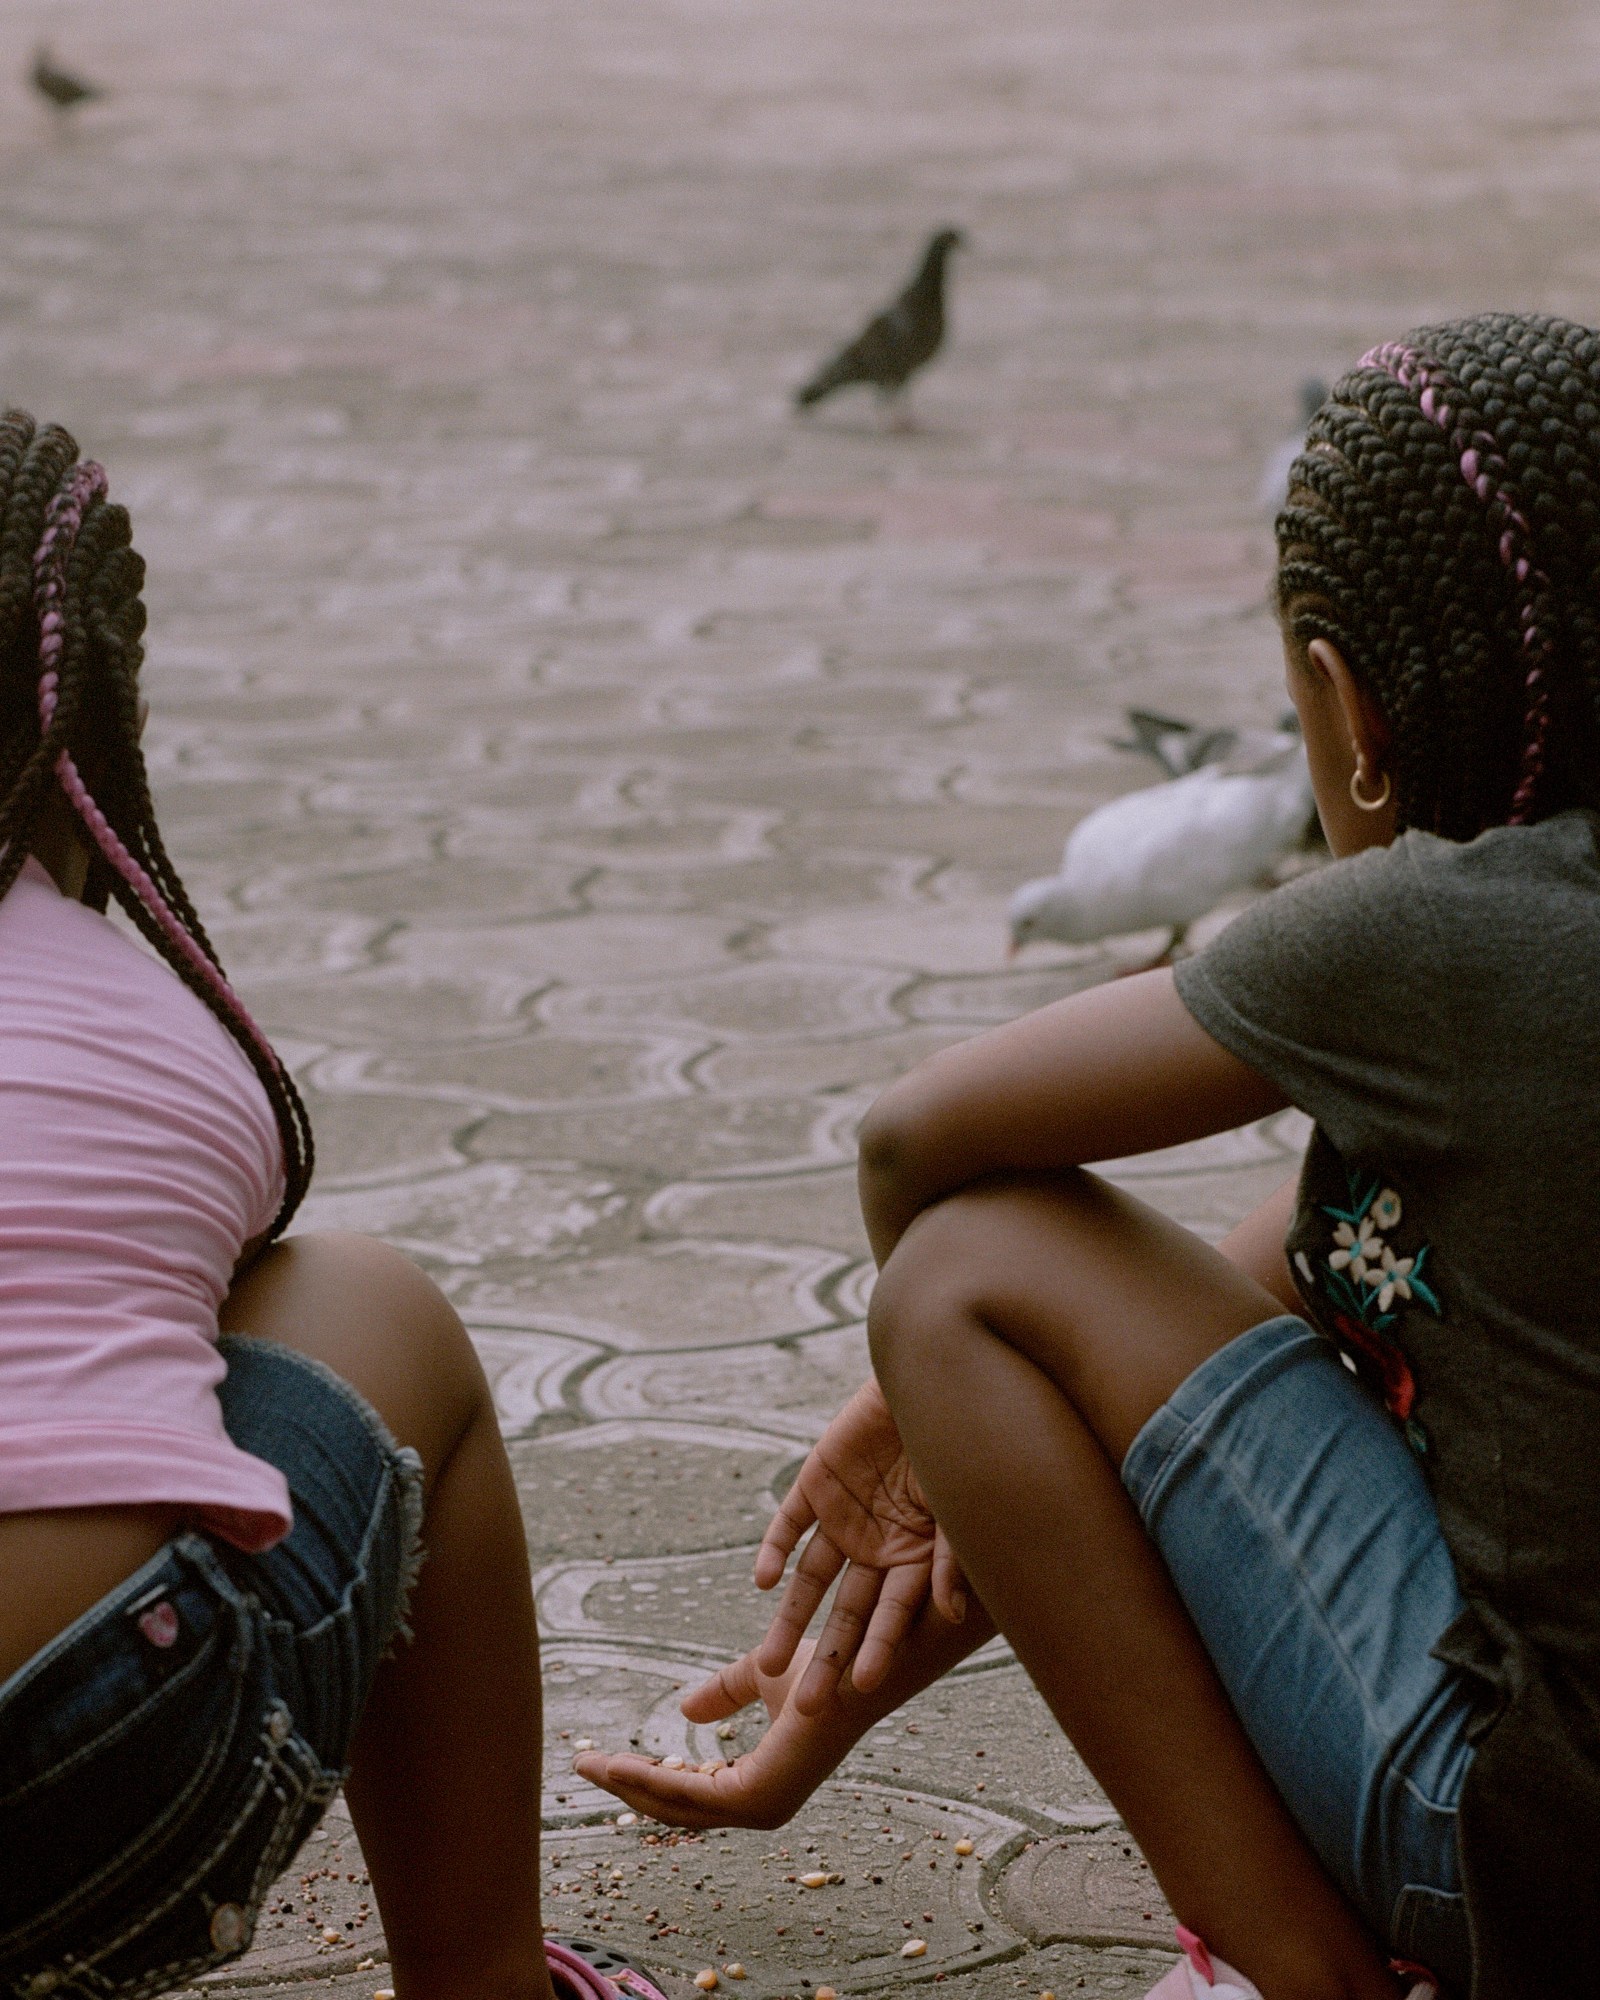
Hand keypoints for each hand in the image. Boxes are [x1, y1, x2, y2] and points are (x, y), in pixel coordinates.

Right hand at [573, 1643, 840, 1830]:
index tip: (601, 1758)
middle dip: (625, 1787)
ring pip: (677, 1805)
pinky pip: (693, 1794)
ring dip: (629, 1785)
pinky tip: (621, 1764)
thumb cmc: (823, 1668)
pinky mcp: (760, 1797)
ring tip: (590, 1764)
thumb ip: (725, 1693)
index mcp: (757, 1784)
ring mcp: (760, 1807)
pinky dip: (653, 1779)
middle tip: (582, 1766)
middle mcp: (758, 1806)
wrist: (859, 1666)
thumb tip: (685, 1707)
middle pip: (674, 1807)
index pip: (687, 1791)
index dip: (642, 1776)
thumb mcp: (759, 1675)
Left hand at [755, 1379, 966, 1710]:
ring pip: (809, 1579)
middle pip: (847, 1610)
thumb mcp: (961, 1504)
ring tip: (767, 1664)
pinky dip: (774, 1550)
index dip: (878, 1649)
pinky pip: (788, 1524)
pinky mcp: (816, 1481)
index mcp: (916, 1555)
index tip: (862, 1690)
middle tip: (805, 1705)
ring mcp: (844, 1515)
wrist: (932, 1375)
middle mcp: (879, 1544)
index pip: (893, 1615)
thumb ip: (953, 1555)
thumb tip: (953, 1612)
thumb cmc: (959, 1441)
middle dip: (829, 1655)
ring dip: (789, 1616)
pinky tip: (761, 1582)